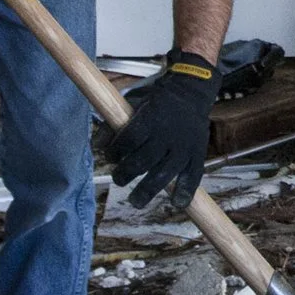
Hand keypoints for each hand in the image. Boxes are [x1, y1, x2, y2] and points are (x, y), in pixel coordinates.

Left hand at [111, 49, 217, 205]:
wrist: (191, 91)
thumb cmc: (157, 100)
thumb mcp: (132, 102)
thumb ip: (113, 124)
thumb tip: (96, 146)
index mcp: (150, 118)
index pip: (128, 140)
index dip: (115, 152)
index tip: (110, 157)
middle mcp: (167, 134)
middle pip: (143, 161)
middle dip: (125, 174)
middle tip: (118, 179)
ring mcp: (184, 146)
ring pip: (164, 174)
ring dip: (147, 190)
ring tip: (135, 201)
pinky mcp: (198, 153)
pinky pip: (193, 176)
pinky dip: (185, 191)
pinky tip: (177, 203)